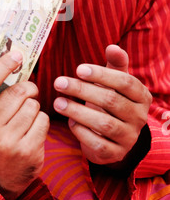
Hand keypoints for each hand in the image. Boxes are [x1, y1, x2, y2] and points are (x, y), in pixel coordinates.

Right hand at [0, 51, 49, 199]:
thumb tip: (13, 60)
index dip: (3, 66)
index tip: (16, 55)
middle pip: (17, 92)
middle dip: (28, 89)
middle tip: (28, 93)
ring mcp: (7, 143)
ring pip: (33, 105)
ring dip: (34, 108)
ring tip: (27, 118)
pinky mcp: (27, 151)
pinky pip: (43, 120)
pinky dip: (42, 121)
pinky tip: (33, 131)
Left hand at [53, 45, 151, 166]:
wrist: (113, 136)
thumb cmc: (111, 100)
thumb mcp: (115, 81)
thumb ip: (115, 64)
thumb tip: (112, 46)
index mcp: (142, 96)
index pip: (125, 82)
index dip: (101, 75)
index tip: (78, 69)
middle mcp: (139, 118)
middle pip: (111, 101)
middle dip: (82, 90)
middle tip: (59, 82)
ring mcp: (129, 138)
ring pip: (104, 124)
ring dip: (77, 111)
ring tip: (58, 102)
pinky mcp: (116, 154)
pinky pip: (97, 143)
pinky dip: (81, 131)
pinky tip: (69, 121)